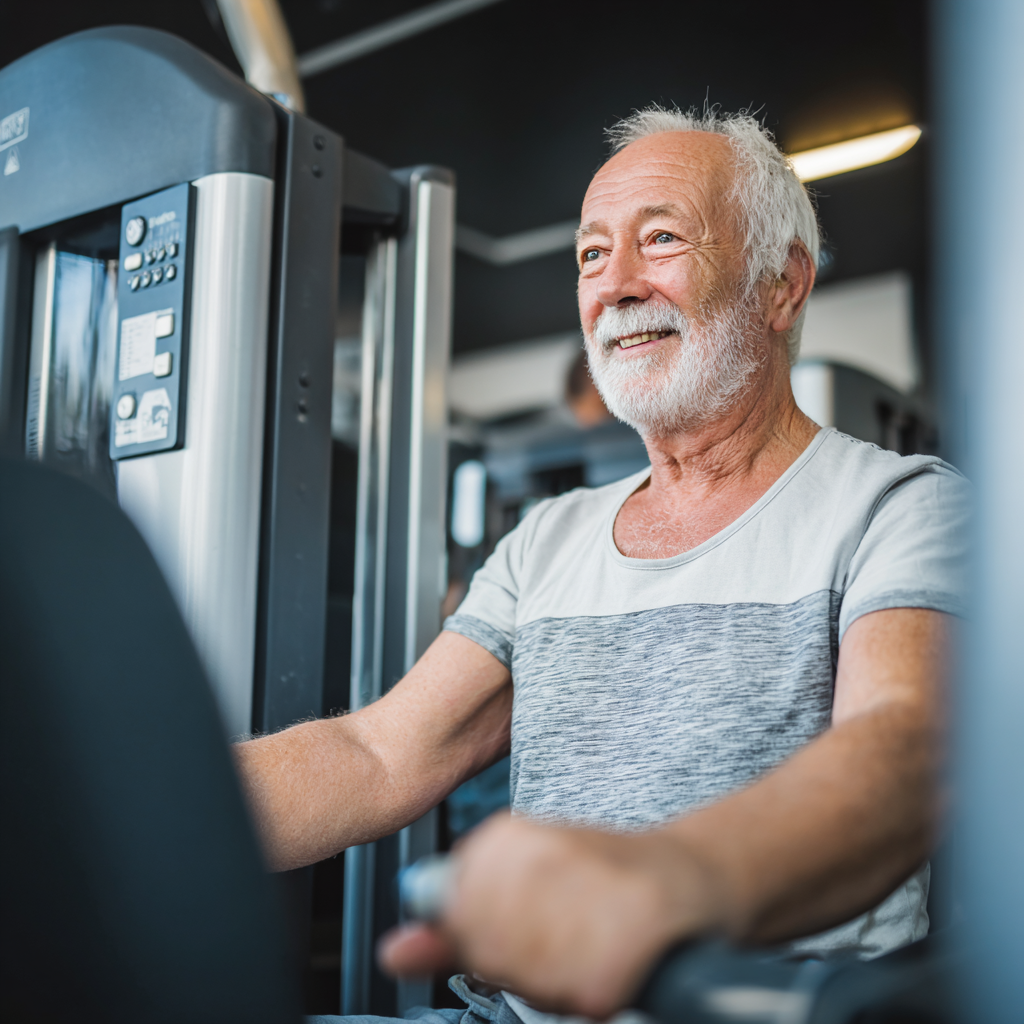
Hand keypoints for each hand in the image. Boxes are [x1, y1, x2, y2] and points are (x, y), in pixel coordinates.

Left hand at [378, 813, 718, 1017]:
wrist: (690, 876)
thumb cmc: (600, 882)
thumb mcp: (519, 891)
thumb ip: (454, 927)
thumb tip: (392, 955)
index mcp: (507, 837)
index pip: (457, 925)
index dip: (489, 944)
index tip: (526, 924)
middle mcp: (545, 852)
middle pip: (492, 957)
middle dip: (526, 968)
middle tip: (565, 939)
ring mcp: (587, 887)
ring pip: (536, 982)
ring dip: (564, 981)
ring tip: (590, 944)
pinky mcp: (631, 928)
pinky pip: (586, 997)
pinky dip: (601, 992)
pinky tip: (617, 958)